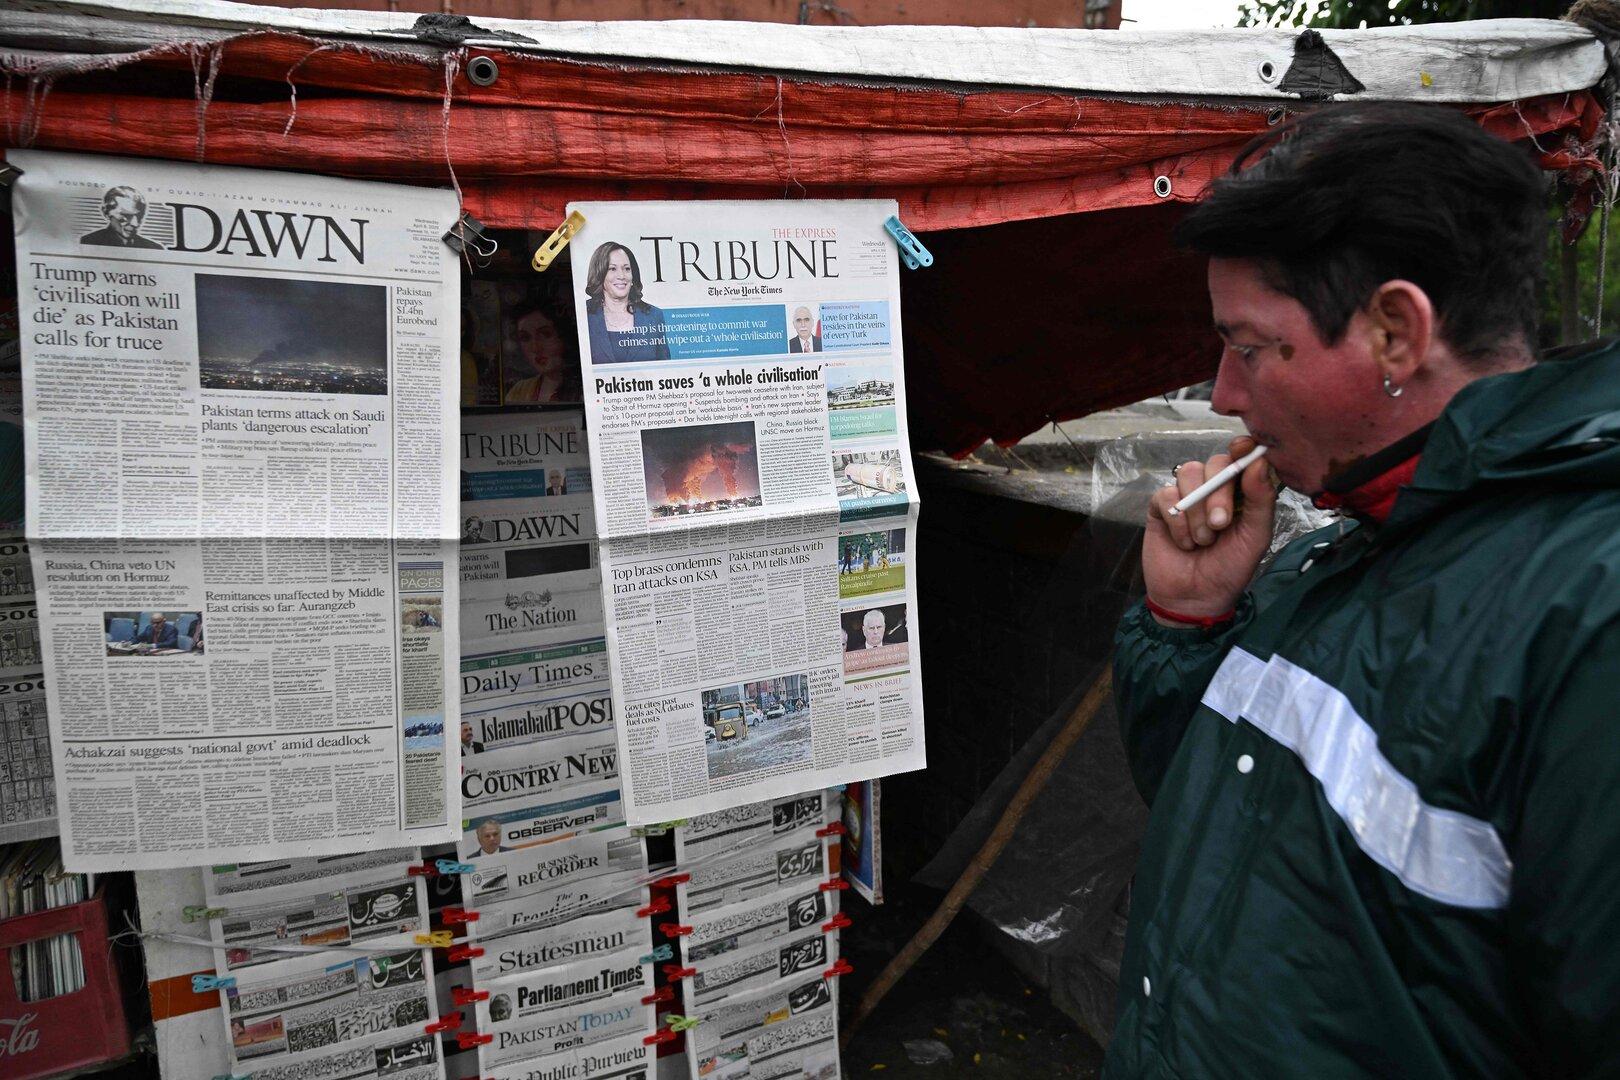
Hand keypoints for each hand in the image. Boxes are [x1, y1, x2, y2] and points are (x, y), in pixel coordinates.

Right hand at [1142, 436, 1275, 622]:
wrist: (1194, 599)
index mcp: (1241, 492)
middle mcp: (1213, 488)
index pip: (1242, 458)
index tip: (1243, 448)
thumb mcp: (1255, 537)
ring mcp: (1186, 496)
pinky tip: (1183, 542)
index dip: (1242, 448)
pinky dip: (1177, 521)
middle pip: (1214, 463)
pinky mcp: (1160, 507)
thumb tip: (1259, 460)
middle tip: (1219, 525)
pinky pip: (1165, 495)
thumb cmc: (1229, 569)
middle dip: (1218, 493)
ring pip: (1187, 474)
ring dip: (1197, 511)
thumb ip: (1260, 499)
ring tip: (1202, 540)